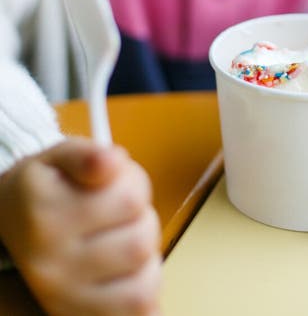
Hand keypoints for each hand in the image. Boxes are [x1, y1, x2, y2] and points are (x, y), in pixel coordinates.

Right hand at [0, 138, 161, 314]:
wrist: (10, 223)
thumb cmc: (46, 187)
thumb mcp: (60, 157)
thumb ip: (89, 154)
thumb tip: (114, 161)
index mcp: (47, 213)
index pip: (130, 199)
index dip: (135, 184)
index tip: (118, 182)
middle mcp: (50, 262)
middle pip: (140, 241)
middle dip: (144, 220)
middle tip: (124, 214)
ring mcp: (63, 297)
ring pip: (144, 281)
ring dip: (147, 258)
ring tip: (125, 242)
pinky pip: (136, 311)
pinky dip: (143, 289)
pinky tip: (127, 272)